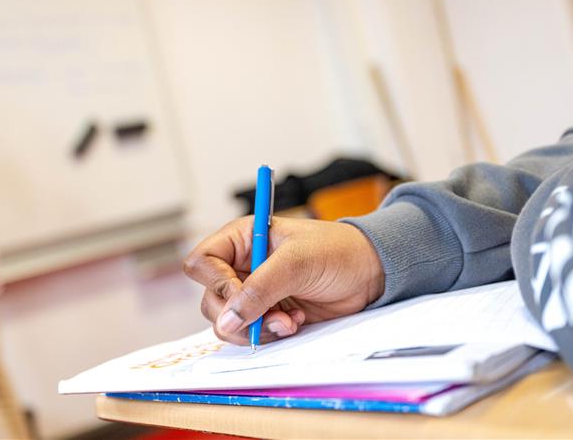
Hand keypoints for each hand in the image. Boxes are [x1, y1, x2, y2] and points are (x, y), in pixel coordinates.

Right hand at [183, 217, 383, 345]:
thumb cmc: (337, 251)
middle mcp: (241, 265)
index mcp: (242, 239)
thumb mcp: (297, 263)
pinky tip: (294, 321)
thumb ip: (259, 290)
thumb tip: (227, 320)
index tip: (240, 295)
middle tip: (268, 315)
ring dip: (257, 327)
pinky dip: (270, 333)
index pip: (202, 263)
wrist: (371, 273)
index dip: (215, 283)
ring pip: (228, 321)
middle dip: (239, 313)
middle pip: (210, 298)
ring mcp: (253, 292)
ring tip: (288, 319)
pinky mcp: (268, 313)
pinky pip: (251, 333)